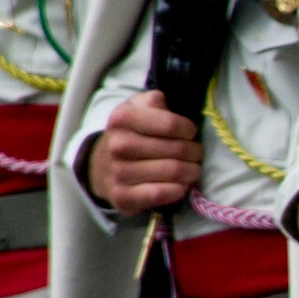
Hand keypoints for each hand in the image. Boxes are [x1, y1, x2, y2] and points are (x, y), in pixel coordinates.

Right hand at [88, 91, 201, 216]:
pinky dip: (179, 189)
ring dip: (192, 171)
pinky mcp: (123, 197)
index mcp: (122, 119)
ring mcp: (119, 173)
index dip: (188, 129)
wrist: (102, 166)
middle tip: (196, 153)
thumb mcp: (137, 107)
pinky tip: (182, 184)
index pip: (170, 124)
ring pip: (174, 172)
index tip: (190, 133)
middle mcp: (118, 145)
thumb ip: (154, 100)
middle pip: (177, 149)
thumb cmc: (130, 133)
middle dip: (195, 151)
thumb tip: (168, 107)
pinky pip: (161, 194)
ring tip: (193, 168)